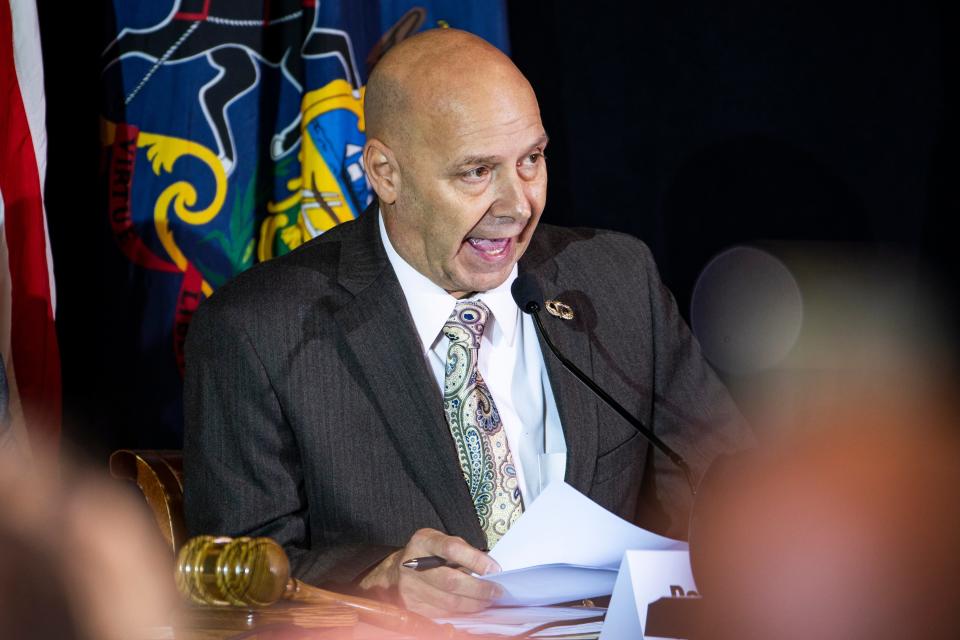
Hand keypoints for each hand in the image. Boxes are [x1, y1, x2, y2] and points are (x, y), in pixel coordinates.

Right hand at [359, 528, 501, 615]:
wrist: (393, 573)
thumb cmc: (424, 555)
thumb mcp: (439, 542)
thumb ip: (462, 551)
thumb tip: (489, 569)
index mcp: (423, 541)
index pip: (452, 549)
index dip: (475, 560)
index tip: (494, 569)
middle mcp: (413, 564)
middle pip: (451, 581)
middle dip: (478, 589)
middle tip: (496, 591)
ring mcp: (410, 588)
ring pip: (449, 602)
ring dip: (473, 604)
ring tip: (487, 601)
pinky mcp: (412, 606)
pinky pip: (442, 613)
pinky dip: (460, 612)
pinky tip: (470, 608)